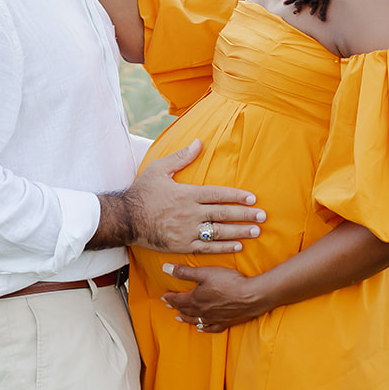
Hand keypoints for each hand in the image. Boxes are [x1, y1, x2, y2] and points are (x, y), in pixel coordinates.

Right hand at [100, 140, 265, 254]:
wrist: (125, 219)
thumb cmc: (142, 192)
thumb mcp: (159, 169)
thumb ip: (181, 157)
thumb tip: (199, 142)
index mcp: (187, 194)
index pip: (218, 194)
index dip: (237, 196)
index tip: (253, 198)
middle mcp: (190, 213)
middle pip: (223, 214)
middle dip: (245, 214)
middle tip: (263, 216)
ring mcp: (187, 231)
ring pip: (219, 232)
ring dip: (239, 232)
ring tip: (256, 231)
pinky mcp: (182, 246)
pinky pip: (207, 248)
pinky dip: (224, 248)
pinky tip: (237, 246)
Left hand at [162, 263, 272, 331]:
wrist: (251, 296)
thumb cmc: (228, 282)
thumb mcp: (205, 273)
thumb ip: (185, 272)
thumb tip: (165, 269)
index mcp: (196, 299)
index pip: (178, 299)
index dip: (170, 297)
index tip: (164, 296)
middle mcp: (202, 311)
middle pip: (185, 310)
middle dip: (176, 306)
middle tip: (168, 305)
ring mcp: (214, 318)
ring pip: (195, 320)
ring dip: (186, 318)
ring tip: (179, 317)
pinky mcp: (225, 322)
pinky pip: (211, 327)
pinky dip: (204, 328)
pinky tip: (201, 327)